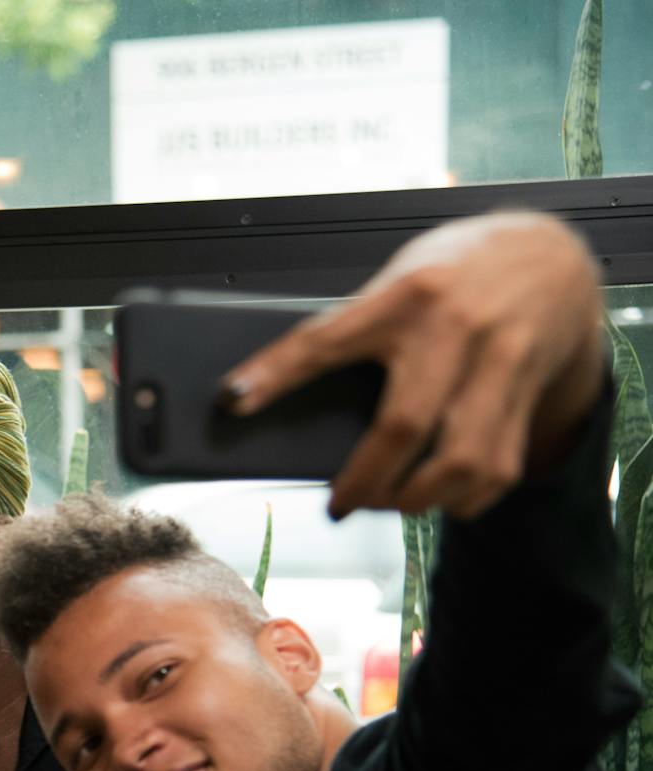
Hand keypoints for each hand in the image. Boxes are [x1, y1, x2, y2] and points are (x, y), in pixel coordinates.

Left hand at [224, 211, 606, 520]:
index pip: (326, 337)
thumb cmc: (454, 273)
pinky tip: (442, 499)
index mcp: (404, 295)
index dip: (276, 372)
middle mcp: (454, 329)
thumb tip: (276, 393)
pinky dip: (466, 497)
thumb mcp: (397, 281)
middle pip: (404, 423)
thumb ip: (353, 328)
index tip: (232, 400)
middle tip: (340, 504)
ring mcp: (499, 363)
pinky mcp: (528, 392)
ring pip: (462, 458)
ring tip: (390, 502)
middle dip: (366, 481)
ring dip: (418, 500)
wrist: (550, 254)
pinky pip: (499, 466)